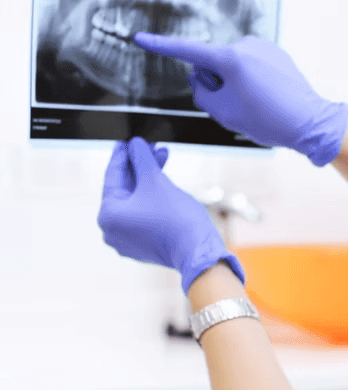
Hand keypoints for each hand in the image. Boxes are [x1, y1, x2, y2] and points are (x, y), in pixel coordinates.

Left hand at [97, 137, 244, 293]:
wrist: (197, 249)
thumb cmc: (176, 218)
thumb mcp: (155, 180)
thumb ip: (141, 158)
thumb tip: (135, 144)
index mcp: (108, 215)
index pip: (112, 176)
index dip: (122, 154)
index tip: (128, 140)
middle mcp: (111, 230)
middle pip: (124, 188)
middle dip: (140, 165)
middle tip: (152, 147)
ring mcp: (126, 239)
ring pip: (135, 199)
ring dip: (148, 178)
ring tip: (163, 159)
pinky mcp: (142, 243)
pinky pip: (142, 213)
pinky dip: (151, 196)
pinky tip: (163, 180)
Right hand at [132, 32, 347, 165]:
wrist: (310, 122)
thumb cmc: (269, 120)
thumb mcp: (224, 113)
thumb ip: (202, 92)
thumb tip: (203, 79)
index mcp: (231, 58)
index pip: (187, 51)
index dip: (161, 46)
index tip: (141, 38)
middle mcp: (246, 45)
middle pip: (212, 63)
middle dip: (216, 82)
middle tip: (238, 105)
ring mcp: (263, 47)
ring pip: (232, 65)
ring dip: (234, 82)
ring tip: (257, 102)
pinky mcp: (275, 53)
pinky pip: (250, 65)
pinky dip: (251, 79)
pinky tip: (267, 95)